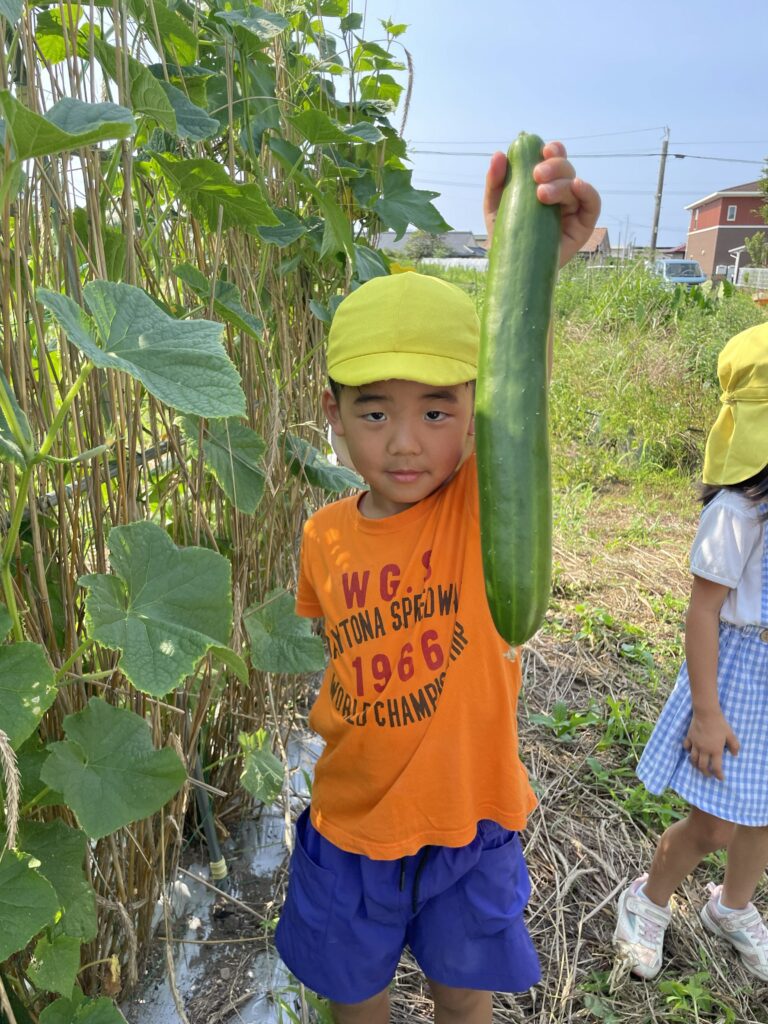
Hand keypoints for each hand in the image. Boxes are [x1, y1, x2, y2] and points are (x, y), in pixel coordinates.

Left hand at [483, 140, 600, 267]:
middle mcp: (560, 194)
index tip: (541, 150)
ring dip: (562, 182)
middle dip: (554, 166)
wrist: (512, 269)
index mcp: (543, 184)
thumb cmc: (506, 237)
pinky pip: (593, 204)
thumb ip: (495, 182)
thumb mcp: (495, 207)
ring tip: (541, 194)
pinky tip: (576, 186)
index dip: (552, 150)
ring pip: (575, 184)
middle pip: (566, 169)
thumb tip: (498, 155)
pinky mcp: (583, 226)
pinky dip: (588, 191)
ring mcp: (573, 209)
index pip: (554, 160)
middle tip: (536, 175)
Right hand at [683, 710, 739, 779]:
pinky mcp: (689, 738)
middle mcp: (704, 750)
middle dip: (706, 773)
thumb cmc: (720, 724)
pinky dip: (688, 751)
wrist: (706, 713)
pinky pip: (686, 747)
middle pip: (702, 766)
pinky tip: (691, 751)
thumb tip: (735, 755)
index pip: (716, 767)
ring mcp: (695, 744)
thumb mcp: (730, 735)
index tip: (721, 778)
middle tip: (709, 775)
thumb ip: (734, 746)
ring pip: (693, 759)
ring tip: (699, 767)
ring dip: (696, 765)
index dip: (718, 775)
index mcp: (715, 750)